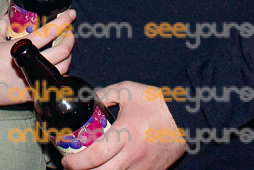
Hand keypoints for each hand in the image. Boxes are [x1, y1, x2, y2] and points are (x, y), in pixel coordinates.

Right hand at [0, 10, 75, 109]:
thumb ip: (1, 25)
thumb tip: (8, 14)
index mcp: (22, 48)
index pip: (49, 32)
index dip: (63, 21)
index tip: (71, 14)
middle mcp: (31, 64)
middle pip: (62, 51)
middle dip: (70, 39)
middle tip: (69, 33)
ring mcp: (33, 80)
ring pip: (63, 68)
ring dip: (68, 56)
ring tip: (65, 49)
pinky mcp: (33, 93)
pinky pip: (54, 84)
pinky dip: (60, 74)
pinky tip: (59, 68)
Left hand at [62, 81, 186, 169]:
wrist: (187, 117)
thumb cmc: (157, 103)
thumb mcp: (128, 91)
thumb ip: (105, 94)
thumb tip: (88, 99)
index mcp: (126, 133)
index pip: (95, 155)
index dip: (76, 162)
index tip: (66, 159)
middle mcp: (134, 155)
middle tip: (72, 166)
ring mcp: (144, 167)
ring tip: (89, 167)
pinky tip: (108, 167)